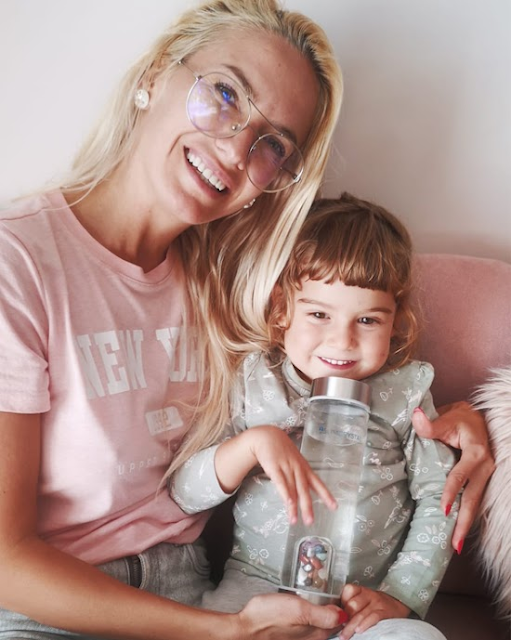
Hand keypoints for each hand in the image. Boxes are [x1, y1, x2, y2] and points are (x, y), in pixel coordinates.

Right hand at [237, 592, 344, 639]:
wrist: (247, 628)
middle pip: (332, 619)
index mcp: (319, 632)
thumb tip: (345, 615)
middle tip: (331, 584)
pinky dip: (311, 608)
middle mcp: (313, 636)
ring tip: (318, 587)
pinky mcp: (292, 630)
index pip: (341, 619)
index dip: (344, 604)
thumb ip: (323, 615)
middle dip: (335, 603)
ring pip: (320, 618)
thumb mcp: (300, 610)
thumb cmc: (270, 617)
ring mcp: (302, 634)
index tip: (343, 589)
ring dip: (322, 604)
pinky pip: (308, 619)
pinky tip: (304, 597)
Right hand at [246, 426, 336, 524]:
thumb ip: (298, 476)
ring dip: (294, 507)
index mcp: (304, 468)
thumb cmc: (281, 450)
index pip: (317, 483)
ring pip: (292, 489)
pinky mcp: (274, 467)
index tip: (334, 507)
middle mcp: (298, 469)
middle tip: (310, 522)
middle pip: (304, 490)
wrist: (267, 436)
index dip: (326, 495)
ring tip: (295, 521)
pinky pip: (281, 483)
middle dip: (308, 506)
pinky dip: (285, 494)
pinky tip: (288, 504)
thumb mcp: (294, 461)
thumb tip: (302, 493)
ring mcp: (286, 467)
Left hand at [338, 584, 409, 639]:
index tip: (337, 613)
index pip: (348, 590)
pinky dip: (365, 624)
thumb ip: (352, 605)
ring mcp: (377, 603)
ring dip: (351, 626)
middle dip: (345, 618)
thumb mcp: (365, 600)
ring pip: (360, 613)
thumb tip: (337, 617)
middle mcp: (369, 594)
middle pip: (352, 604)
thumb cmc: (377, 605)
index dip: (341, 601)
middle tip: (339, 628)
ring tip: (344, 636)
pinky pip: (373, 617)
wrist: (399, 603)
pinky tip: (359, 631)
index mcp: (361, 590)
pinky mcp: (384, 612)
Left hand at [412, 401, 494, 550]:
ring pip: (475, 503)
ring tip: (456, 545)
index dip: (451, 492)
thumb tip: (415, 415)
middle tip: (454, 545)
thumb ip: (430, 424)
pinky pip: (474, 499)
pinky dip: (467, 515)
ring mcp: (485, 475)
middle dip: (464, 522)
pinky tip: (458, 529)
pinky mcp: (482, 480)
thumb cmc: (460, 419)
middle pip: (473, 499)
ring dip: (466, 524)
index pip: (460, 475)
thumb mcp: (446, 418)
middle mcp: (485, 466)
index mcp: (476, 452)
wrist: (477, 419)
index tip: (442, 509)